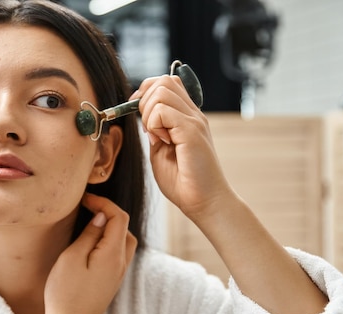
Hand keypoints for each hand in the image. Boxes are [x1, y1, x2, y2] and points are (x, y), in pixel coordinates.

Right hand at [44, 193, 136, 313]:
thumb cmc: (66, 295)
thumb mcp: (72, 258)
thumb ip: (89, 235)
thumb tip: (102, 217)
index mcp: (113, 254)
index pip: (119, 217)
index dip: (103, 203)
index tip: (84, 200)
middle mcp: (121, 263)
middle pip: (125, 228)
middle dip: (109, 213)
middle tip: (86, 209)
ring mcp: (118, 274)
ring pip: (123, 241)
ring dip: (110, 228)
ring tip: (88, 225)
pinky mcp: (111, 282)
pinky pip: (117, 254)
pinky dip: (108, 242)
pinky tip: (90, 245)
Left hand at [133, 75, 234, 221]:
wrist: (204, 202)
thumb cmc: (183, 181)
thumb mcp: (160, 150)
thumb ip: (153, 131)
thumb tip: (141, 114)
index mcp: (187, 116)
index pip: (166, 82)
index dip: (146, 92)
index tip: (138, 114)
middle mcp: (193, 114)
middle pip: (163, 81)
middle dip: (144, 101)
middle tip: (148, 129)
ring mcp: (194, 120)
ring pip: (161, 92)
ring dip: (149, 114)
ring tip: (157, 138)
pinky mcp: (192, 131)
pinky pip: (162, 111)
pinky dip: (153, 125)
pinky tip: (162, 143)